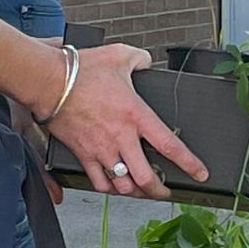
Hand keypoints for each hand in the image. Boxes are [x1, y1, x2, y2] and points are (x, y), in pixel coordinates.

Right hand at [44, 44, 207, 199]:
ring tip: (143, 191)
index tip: (200, 174)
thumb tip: (146, 62)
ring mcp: (102, 150)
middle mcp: (122, 137)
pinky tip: (115, 187)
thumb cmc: (81, 70)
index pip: (170, 146)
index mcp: (136, 115)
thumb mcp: (119, 55)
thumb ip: (140, 59)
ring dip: (136, 192)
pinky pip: (99, 183)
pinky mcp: (83, 155)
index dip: (189, 164)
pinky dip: (110, 189)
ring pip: (124, 185)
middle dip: (160, 190)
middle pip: (146, 178)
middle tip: (166, 191)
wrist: (48, 82)